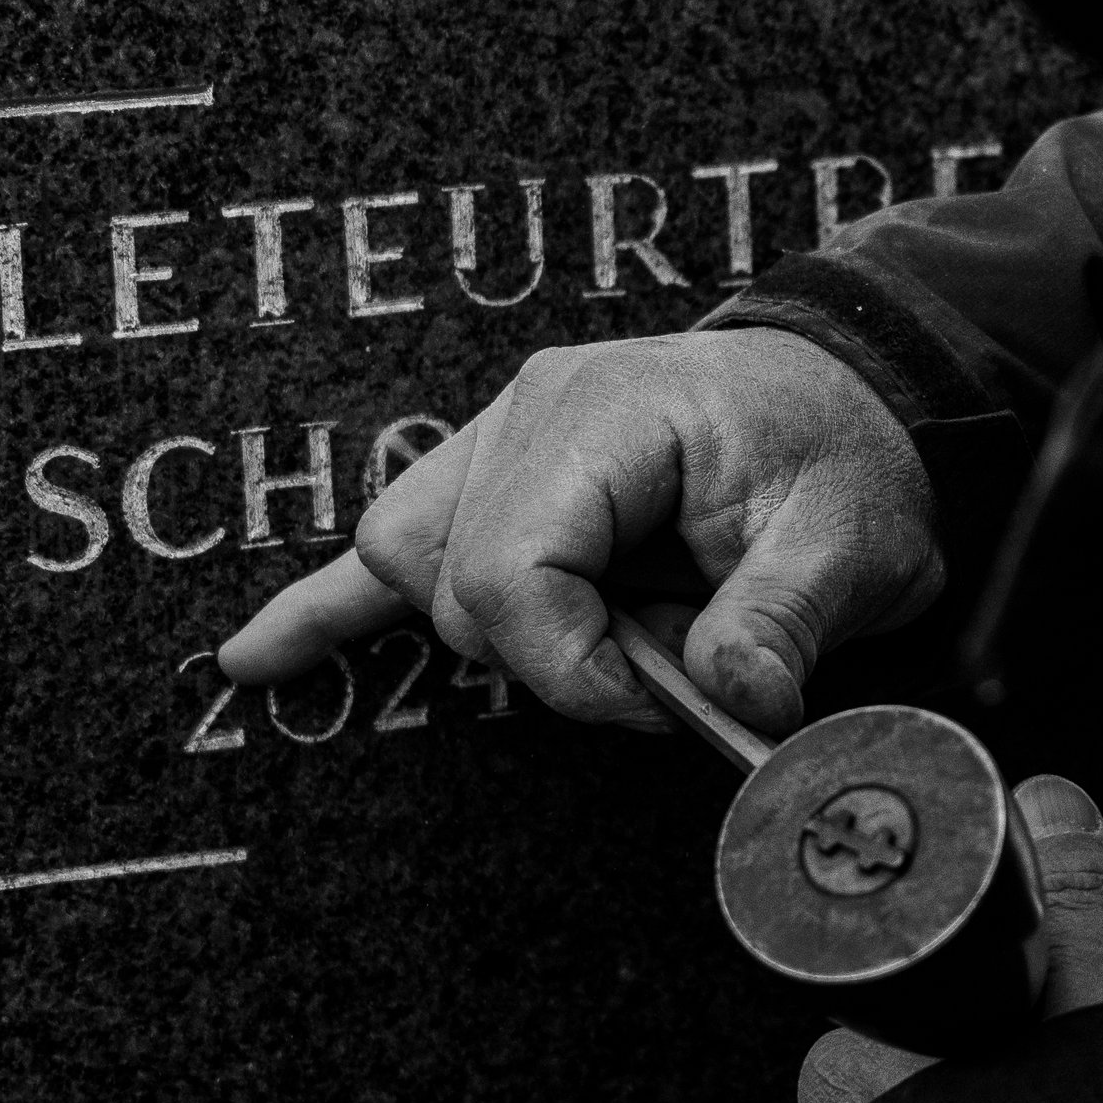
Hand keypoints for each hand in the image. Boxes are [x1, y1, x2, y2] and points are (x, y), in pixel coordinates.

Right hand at [216, 329, 939, 738]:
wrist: (850, 401)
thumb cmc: (842, 459)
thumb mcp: (850, 540)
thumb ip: (783, 620)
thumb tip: (731, 700)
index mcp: (606, 412)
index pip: (513, 566)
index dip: (576, 666)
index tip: (663, 701)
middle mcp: (528, 414)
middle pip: (454, 577)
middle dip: (551, 658)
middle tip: (665, 677)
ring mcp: (493, 444)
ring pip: (411, 564)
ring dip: (489, 632)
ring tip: (600, 658)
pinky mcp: (485, 486)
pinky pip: (382, 552)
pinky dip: (321, 613)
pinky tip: (251, 663)